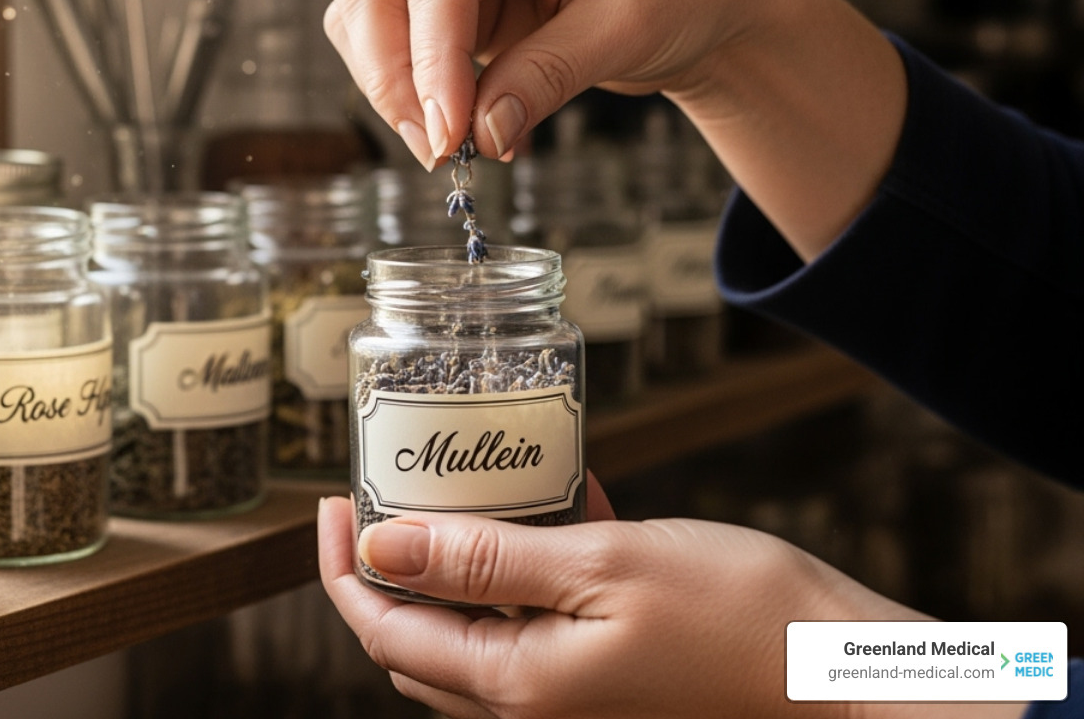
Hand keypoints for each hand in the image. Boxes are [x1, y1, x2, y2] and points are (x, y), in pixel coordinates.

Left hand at [317, 494, 1025, 718]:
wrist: (849, 678)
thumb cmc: (741, 619)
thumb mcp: (601, 566)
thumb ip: (483, 562)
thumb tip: (377, 549)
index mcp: (516, 684)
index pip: (383, 629)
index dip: (343, 566)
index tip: (333, 500)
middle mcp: (534, 705)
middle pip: (419, 638)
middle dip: (389, 567)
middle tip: (389, 490)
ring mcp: (575, 697)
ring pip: (477, 631)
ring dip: (461, 564)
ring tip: (471, 485)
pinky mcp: (613, 678)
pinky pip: (540, 624)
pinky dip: (530, 571)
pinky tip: (561, 503)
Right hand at [323, 0, 762, 164]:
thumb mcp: (624, 30)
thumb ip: (546, 75)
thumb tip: (481, 130)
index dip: (431, 63)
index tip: (448, 133)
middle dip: (394, 77)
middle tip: (438, 148)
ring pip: (365, 14)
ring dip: (391, 85)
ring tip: (450, 141)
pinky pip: (390, 39)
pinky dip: (409, 87)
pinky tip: (460, 120)